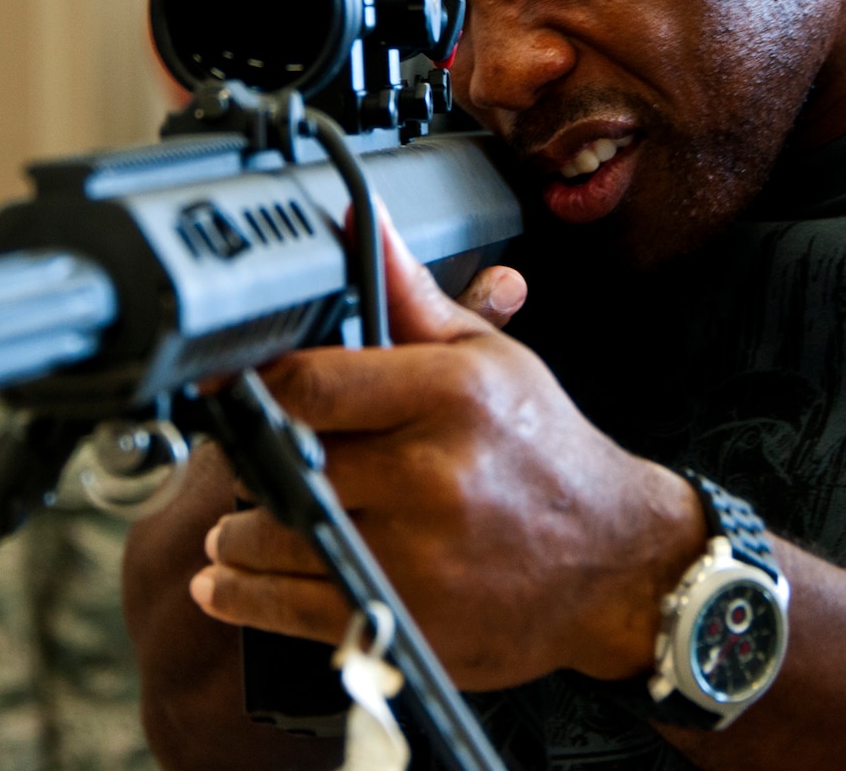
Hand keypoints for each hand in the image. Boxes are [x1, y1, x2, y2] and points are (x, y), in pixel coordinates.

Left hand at [189, 219, 706, 690]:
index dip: (252, 385)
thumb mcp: (492, 360)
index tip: (231, 390)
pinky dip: (245, 595)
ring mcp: (418, 554)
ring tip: (241, 523)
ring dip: (240, 532)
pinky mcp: (407, 620)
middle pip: (287, 459)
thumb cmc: (546, 456)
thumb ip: (413, 298)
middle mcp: (432, 472)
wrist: (617, 564)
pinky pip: (293, 609)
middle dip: (255, 460)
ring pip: (278, 537)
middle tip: (250, 457)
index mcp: (449, 395)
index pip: (310, 380)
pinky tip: (229, 580)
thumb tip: (363, 226)